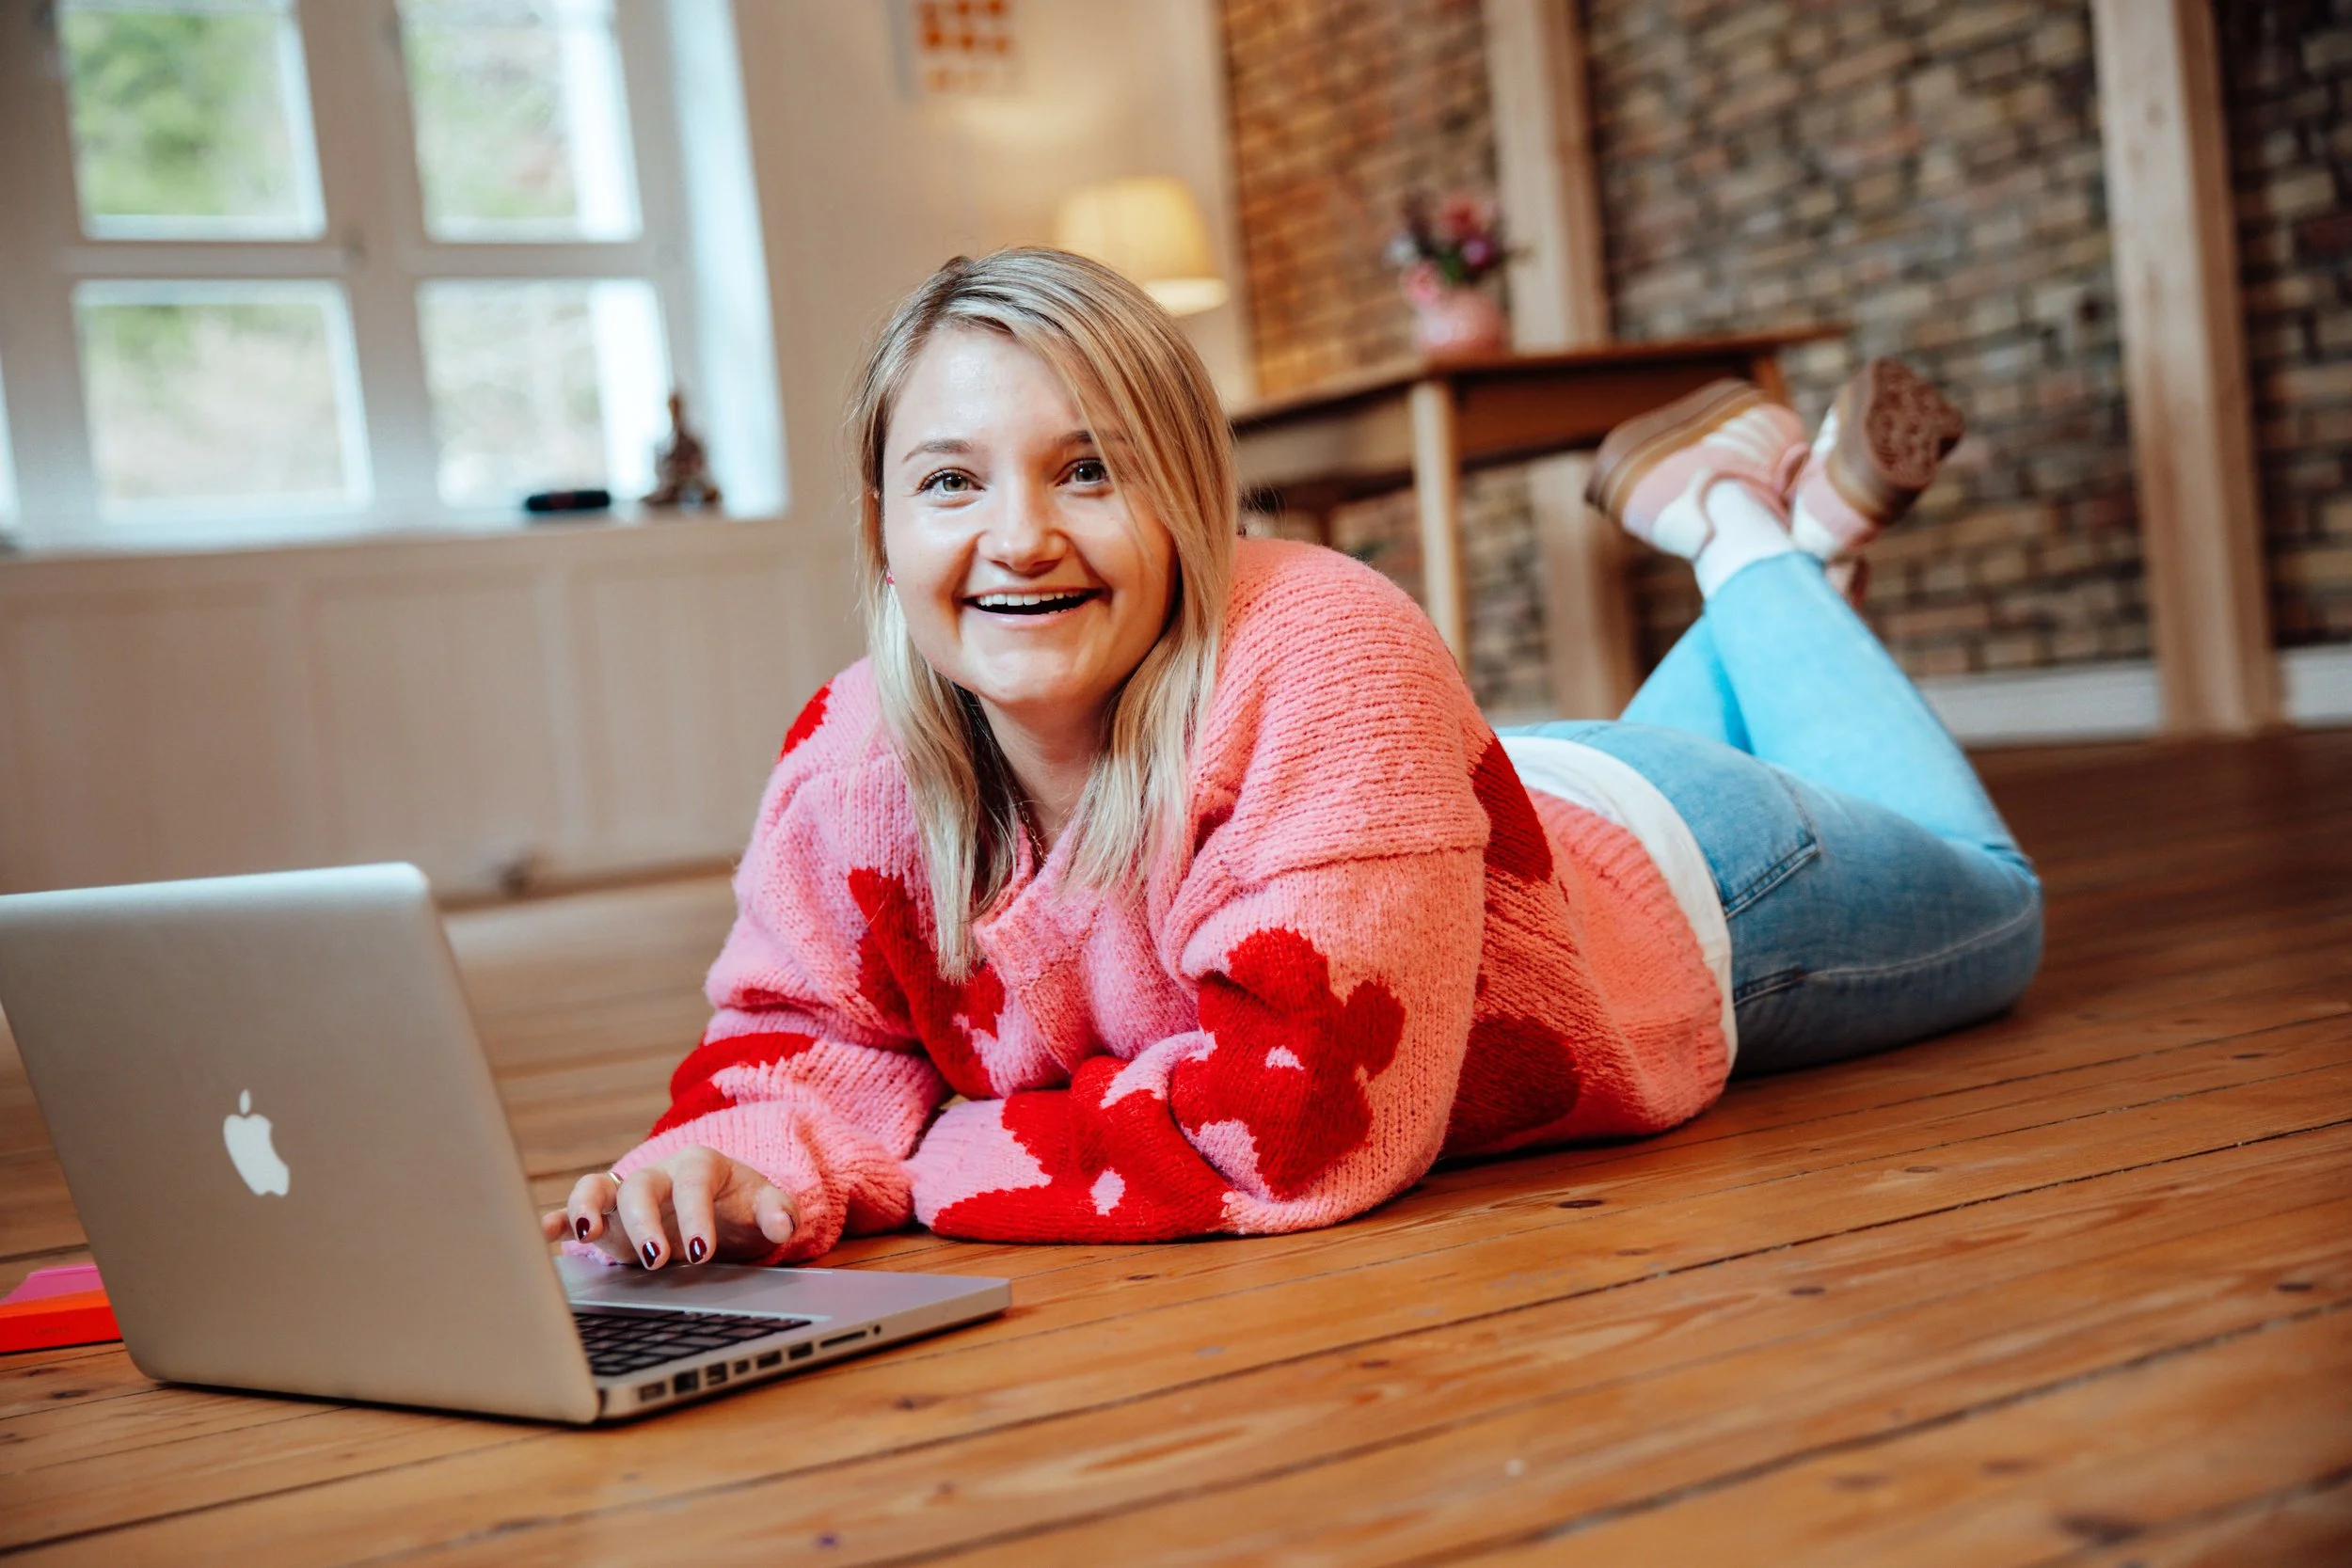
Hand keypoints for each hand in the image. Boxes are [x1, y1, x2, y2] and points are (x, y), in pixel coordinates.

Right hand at [540, 1145, 796, 1268]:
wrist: (720, 1210)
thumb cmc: (740, 1206)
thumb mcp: (766, 1205)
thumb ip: (777, 1211)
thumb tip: (783, 1224)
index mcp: (700, 1165)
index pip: (693, 1183)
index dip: (695, 1215)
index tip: (701, 1252)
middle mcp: (658, 1174)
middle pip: (642, 1186)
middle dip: (645, 1221)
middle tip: (657, 1258)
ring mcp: (628, 1195)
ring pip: (598, 1188)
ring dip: (587, 1207)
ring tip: (585, 1233)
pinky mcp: (607, 1218)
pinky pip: (576, 1211)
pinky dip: (560, 1220)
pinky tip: (544, 1234)